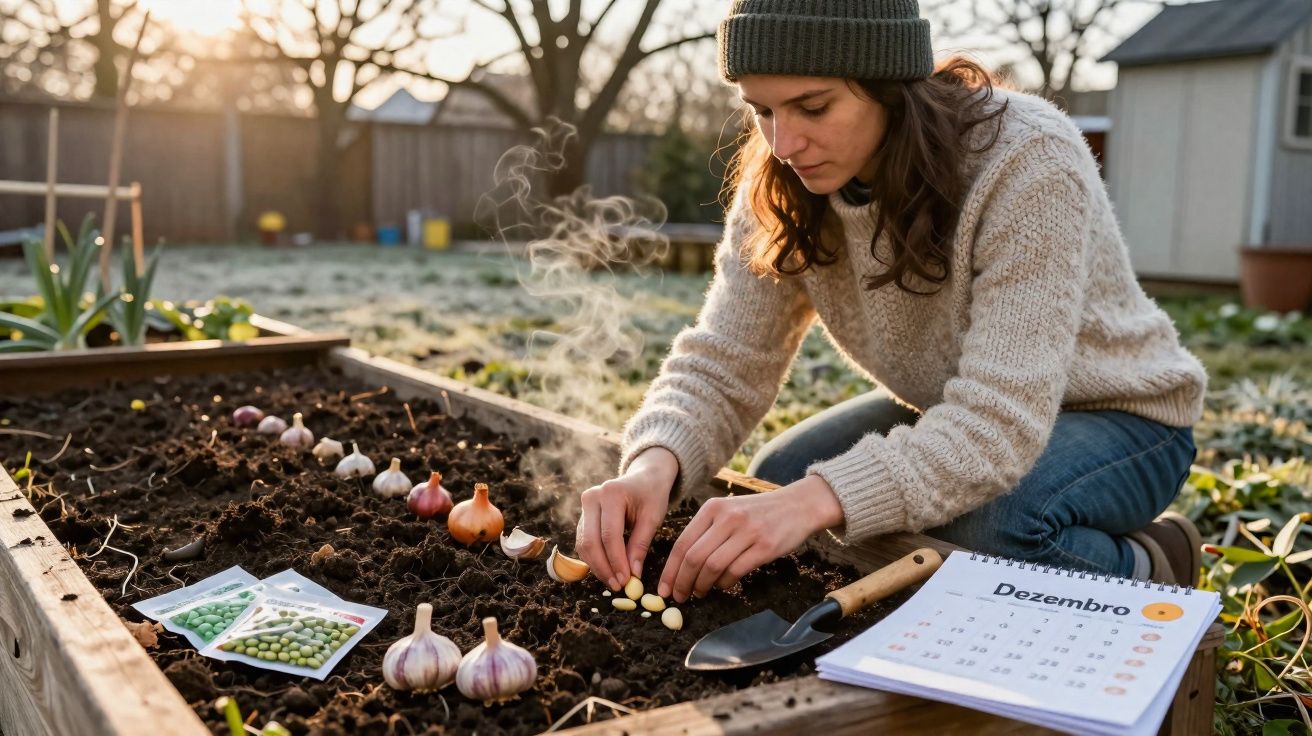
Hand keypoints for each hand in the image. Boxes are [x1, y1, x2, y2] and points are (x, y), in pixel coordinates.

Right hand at [575, 447, 677, 590]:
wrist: (643, 478)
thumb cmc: (651, 496)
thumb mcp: (652, 517)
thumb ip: (640, 545)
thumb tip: (633, 575)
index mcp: (611, 493)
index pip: (610, 535)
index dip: (616, 561)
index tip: (626, 581)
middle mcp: (592, 497)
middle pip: (591, 541)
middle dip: (603, 567)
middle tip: (617, 586)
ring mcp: (584, 505)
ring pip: (584, 544)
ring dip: (597, 566)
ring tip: (614, 582)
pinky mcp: (583, 515)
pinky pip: (584, 541)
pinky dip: (594, 558)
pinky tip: (607, 571)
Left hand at [657, 474, 843, 602]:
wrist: (798, 505)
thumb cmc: (759, 512)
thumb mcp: (729, 510)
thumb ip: (707, 531)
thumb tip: (682, 565)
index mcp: (713, 508)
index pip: (682, 543)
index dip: (670, 571)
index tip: (664, 589)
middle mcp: (727, 517)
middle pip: (693, 557)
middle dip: (682, 582)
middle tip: (679, 597)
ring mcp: (746, 531)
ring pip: (712, 566)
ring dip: (702, 585)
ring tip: (699, 593)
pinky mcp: (764, 546)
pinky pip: (735, 571)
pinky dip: (724, 583)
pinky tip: (722, 586)